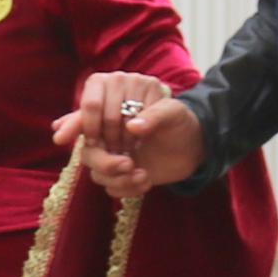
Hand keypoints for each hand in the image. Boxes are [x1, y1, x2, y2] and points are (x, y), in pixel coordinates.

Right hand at [54, 70, 203, 196]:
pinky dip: (124, 186)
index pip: (90, 104)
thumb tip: (133, 127)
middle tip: (129, 164)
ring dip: (117, 176)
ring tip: (143, 175)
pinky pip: (105, 182)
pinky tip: (145, 180)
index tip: (96, 141)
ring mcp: (105, 143)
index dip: (88, 123)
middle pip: (86, 143)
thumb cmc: (181, 121)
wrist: (191, 146)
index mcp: (114, 90)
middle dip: (106, 160)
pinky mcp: (111, 165)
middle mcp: (103, 117)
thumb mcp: (174, 113)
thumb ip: (156, 115)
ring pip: (92, 166)